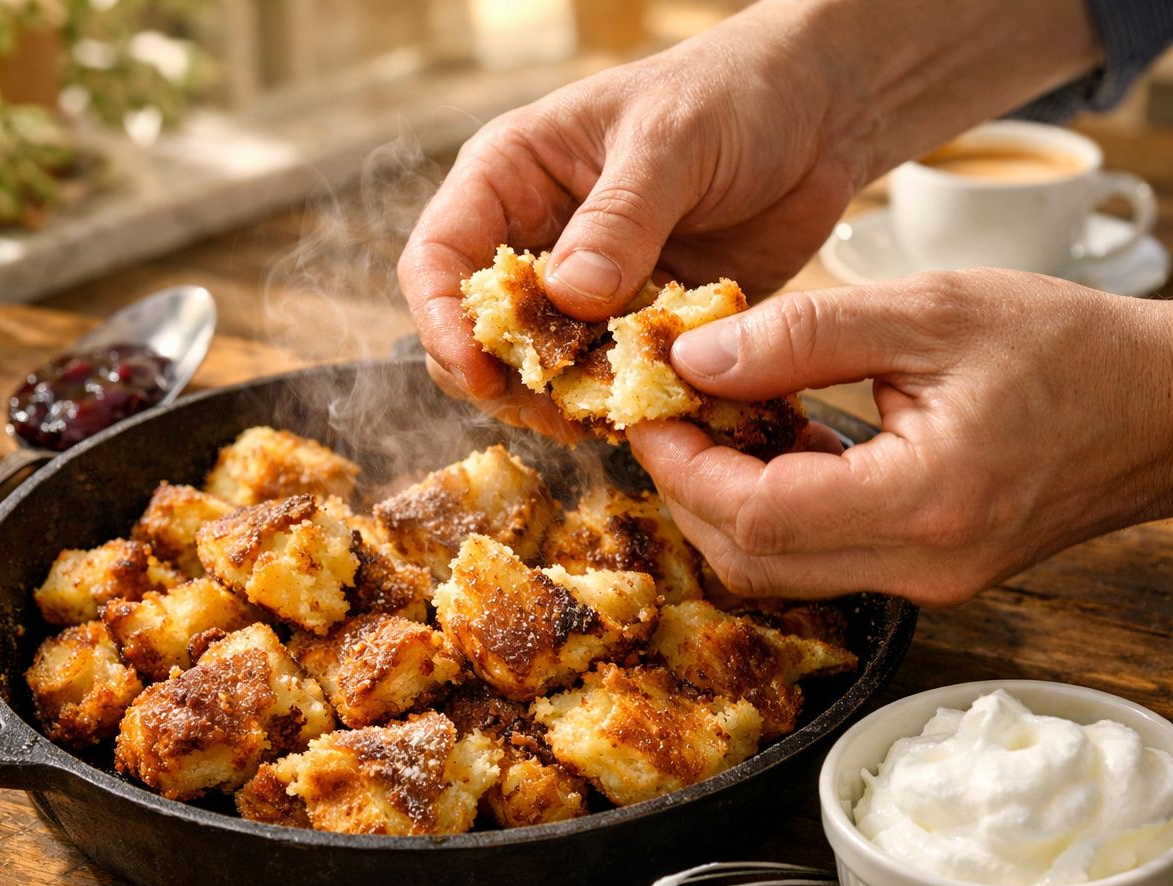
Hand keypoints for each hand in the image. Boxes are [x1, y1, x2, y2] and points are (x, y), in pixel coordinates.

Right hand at [398, 3, 861, 433]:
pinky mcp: (638, 326)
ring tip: (612, 417)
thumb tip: (567, 296)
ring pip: (541, 371)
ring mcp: (587, 289)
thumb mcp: (671, 141)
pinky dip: (625, 406)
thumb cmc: (734, 93)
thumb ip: (620, 219)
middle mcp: (536, 239)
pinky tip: (654, 414)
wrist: (823, 113)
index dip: (444, 322)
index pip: (438, 259)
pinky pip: (612, 382)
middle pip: (479, 333)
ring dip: (566, 404)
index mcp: (511, 178)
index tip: (477, 370)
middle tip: (555, 411)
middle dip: (504, 380)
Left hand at [627, 270, 1172, 604]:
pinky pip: (818, 559)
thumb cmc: (1066, 347)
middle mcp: (923, 565)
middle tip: (666, 413)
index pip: (755, 514)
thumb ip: (802, 334)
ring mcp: (927, 583)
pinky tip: (775, 442)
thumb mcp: (928, 311)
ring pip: (777, 569)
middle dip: (686, 488)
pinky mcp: (927, 575)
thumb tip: (694, 359)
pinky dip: (774, 510)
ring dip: (724, 502)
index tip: (646, 409)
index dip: (680, 465)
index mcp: (925, 501)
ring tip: (716, 420)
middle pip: (750, 558)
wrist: (1164, 406)